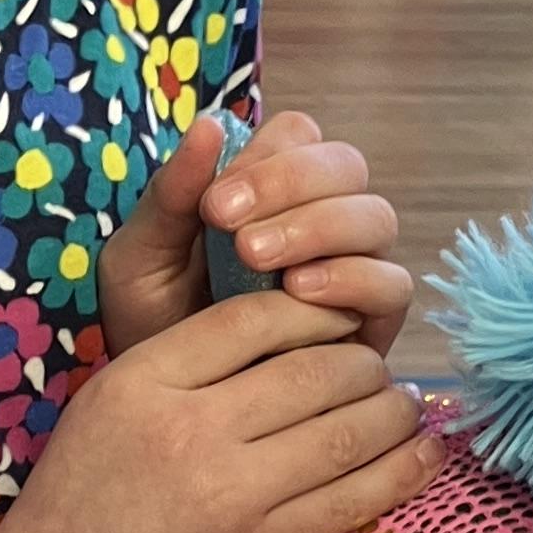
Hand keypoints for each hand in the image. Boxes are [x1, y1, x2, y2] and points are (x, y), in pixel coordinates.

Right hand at [0, 294, 437, 532]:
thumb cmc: (72, 515)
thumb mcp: (105, 412)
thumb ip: (179, 372)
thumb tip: (276, 341)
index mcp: (141, 378)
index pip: (256, 317)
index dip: (315, 313)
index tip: (339, 325)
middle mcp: (186, 424)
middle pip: (315, 367)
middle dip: (365, 367)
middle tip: (379, 376)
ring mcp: (225, 489)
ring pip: (346, 428)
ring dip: (393, 415)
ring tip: (406, 412)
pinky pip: (351, 498)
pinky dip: (401, 474)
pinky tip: (423, 457)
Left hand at [101, 108, 412, 360]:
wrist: (166, 409)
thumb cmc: (153, 327)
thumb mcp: (140, 259)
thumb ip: (170, 196)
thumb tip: (209, 123)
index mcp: (268, 189)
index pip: (298, 136)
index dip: (265, 158)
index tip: (213, 205)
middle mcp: (321, 218)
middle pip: (347, 166)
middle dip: (292, 188)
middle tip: (234, 231)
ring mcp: (353, 266)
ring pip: (376, 218)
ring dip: (322, 228)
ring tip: (260, 261)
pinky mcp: (373, 322)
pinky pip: (392, 284)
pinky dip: (353, 278)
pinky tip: (301, 293)